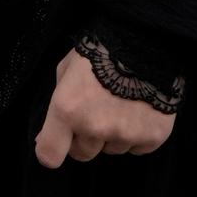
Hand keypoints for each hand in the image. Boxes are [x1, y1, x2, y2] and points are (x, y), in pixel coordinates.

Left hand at [31, 49, 175, 168]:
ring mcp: (125, 133)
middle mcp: (94, 126)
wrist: (147, 41)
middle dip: (84, 138)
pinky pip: (138, 148)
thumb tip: (44, 137)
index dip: (52, 150)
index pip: (50, 155)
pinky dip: (137, 134)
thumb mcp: (66, 70)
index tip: (57, 144)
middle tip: (95, 113)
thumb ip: (56, 104)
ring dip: (112, 134)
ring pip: (112, 150)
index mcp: (67, 110)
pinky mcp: (152, 136)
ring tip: (121, 104)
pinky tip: (139, 110)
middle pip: (82, 154)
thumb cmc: (101, 51)